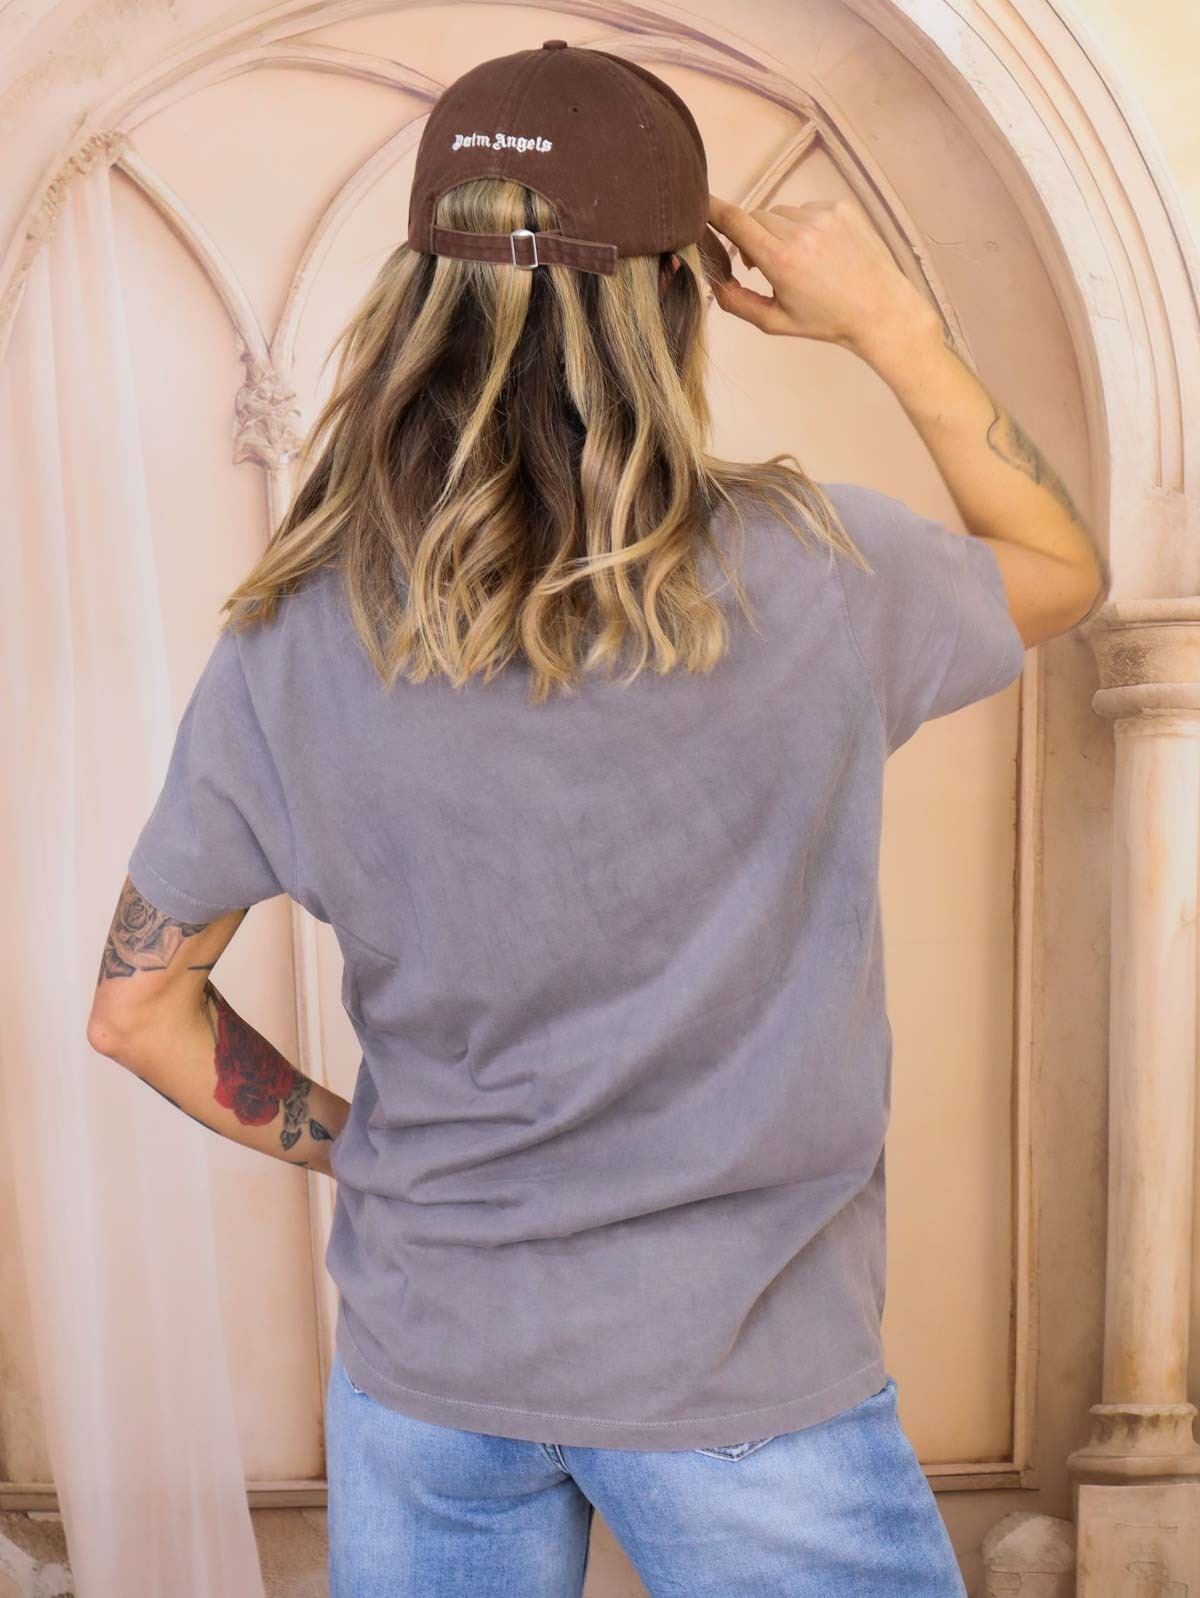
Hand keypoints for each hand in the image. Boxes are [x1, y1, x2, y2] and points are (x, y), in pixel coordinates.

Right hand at [706, 194, 933, 353]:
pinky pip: (806, 208)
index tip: (698, 205)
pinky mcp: (841, 207)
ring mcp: (823, 216)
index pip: (735, 221)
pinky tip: (819, 251)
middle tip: (763, 265)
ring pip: (780, 212)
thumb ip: (736, 302)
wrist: (880, 309)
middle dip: (751, 236)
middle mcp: (801, 232)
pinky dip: (803, 225)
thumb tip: (712, 280)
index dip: (712, 210)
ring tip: (799, 260)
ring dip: (779, 231)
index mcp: (781, 261)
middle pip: (755, 217)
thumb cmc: (826, 320)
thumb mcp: (775, 322)